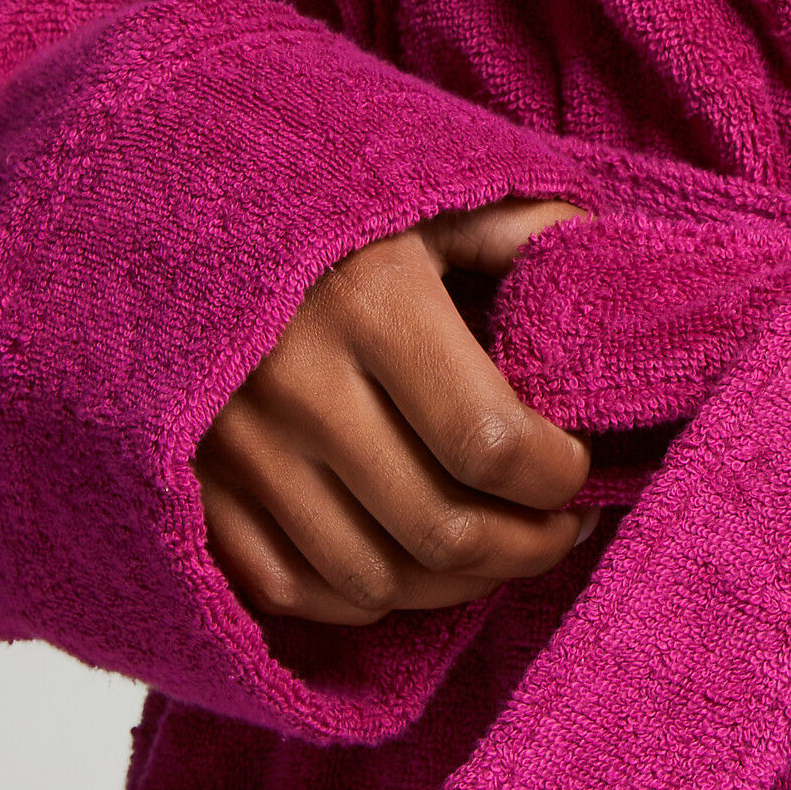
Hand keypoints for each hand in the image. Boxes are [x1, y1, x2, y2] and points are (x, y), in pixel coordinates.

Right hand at [194, 197, 595, 625]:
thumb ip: (529, 232)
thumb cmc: (328, 204)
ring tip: (499, 546)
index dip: (559, 477)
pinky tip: (409, 559)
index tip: (578, 464)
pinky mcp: (191, 487)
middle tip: (561, 525)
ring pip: (373, 580)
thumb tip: (625, 273)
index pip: (491, 443)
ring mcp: (233, 449)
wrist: (165, 205)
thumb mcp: (433, 193)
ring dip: (458, 583)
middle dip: (529, 545)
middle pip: (442, 530)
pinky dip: (366, 596)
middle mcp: (294, 387)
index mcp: (369, 304)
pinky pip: (292, 590)